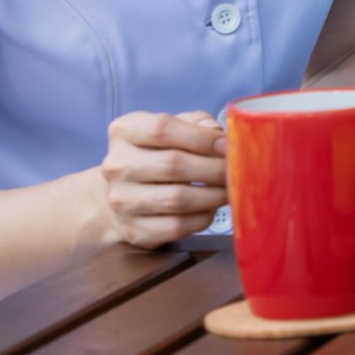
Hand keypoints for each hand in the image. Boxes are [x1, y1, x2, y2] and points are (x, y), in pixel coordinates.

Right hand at [92, 111, 228, 248]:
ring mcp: (122, 200)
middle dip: (214, 168)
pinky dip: (202, 217)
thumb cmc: (158, 154)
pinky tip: (211, 208)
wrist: (124, 194)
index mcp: (125, 131)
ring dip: (213, 195)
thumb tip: (222, 136)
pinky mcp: (134, 230)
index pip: (161, 129)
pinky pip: (177, 226)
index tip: (227, 145)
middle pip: (173, 164)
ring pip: (177, 199)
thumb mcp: (173, 128)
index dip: (201, 137)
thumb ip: (198, 124)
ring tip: (230, 189)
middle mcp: (117, 165)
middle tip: (237, 170)